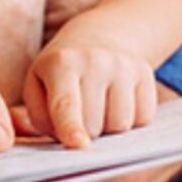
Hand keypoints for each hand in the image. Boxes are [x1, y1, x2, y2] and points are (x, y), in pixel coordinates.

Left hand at [22, 15, 157, 147]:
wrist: (95, 38)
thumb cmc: (59, 72)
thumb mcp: (37, 85)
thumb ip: (40, 116)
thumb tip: (68, 141)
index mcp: (61, 63)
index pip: (66, 103)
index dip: (71, 127)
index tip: (77, 144)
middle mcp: (95, 60)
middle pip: (94, 124)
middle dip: (84, 131)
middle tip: (78, 115)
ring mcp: (123, 65)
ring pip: (121, 124)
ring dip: (108, 129)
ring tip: (97, 109)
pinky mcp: (145, 72)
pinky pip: (143, 117)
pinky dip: (131, 120)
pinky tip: (116, 104)